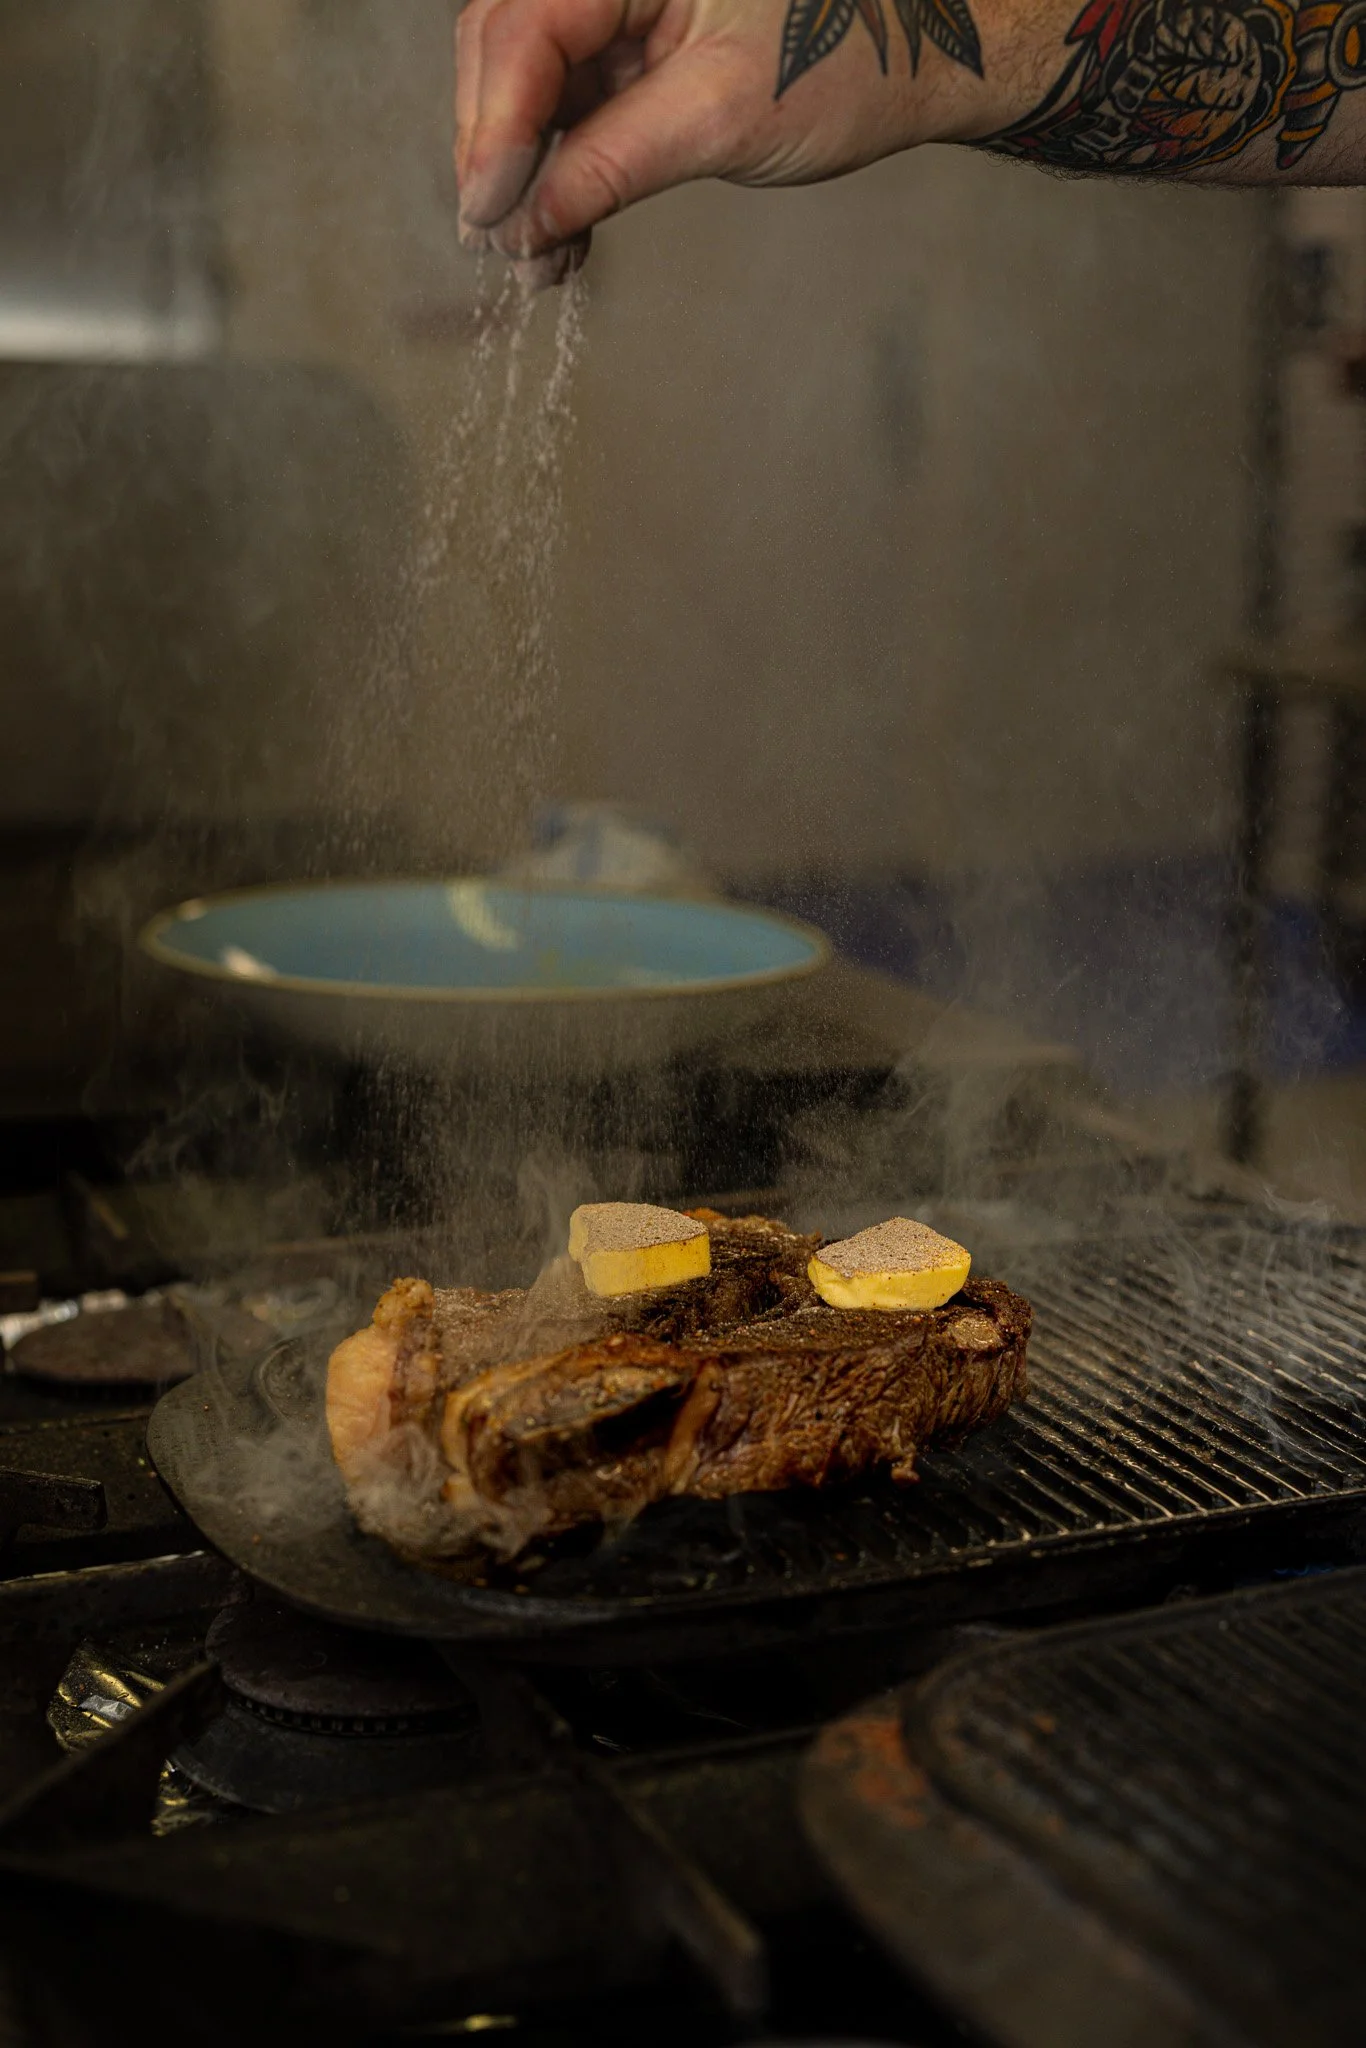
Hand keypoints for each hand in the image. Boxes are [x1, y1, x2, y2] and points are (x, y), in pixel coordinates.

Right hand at [453, 0, 1010, 284]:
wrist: (912, 56)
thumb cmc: (843, 59)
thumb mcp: (723, 117)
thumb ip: (614, 162)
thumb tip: (527, 221)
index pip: (525, 27)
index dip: (496, 125)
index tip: (486, 213)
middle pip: (504, 48)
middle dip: (497, 153)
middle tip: (499, 246)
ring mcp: (616, 5)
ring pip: (527, 84)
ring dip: (523, 176)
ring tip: (537, 263)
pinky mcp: (628, 47)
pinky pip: (566, 106)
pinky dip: (558, 174)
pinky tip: (560, 237)